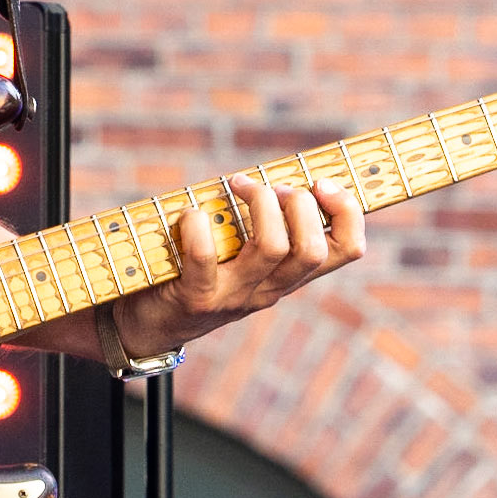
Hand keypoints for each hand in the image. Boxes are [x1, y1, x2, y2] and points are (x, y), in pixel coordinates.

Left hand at [111, 174, 364, 360]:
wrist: (150, 326)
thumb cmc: (198, 271)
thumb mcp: (243, 254)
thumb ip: (263, 223)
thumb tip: (276, 171)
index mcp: (289, 275)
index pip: (346, 250)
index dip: (346, 211)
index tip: (322, 183)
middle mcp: (270, 289)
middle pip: (313, 249)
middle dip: (298, 204)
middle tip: (273, 187)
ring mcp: (235, 296)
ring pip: (272, 248)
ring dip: (258, 203)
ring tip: (237, 186)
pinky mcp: (198, 298)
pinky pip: (206, 255)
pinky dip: (198, 223)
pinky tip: (190, 214)